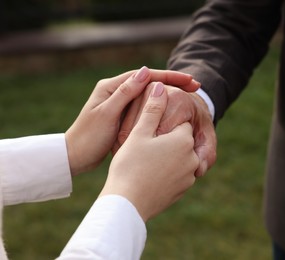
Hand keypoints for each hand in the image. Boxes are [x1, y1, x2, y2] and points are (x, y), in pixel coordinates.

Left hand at [65, 67, 199, 175]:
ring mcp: (120, 103)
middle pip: (150, 82)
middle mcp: (116, 91)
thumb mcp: (107, 114)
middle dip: (173, 82)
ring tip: (189, 95)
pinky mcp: (123, 115)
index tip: (189, 80)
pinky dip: (160, 106)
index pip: (146, 76)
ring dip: (169, 93)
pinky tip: (173, 110)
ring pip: (149, 94)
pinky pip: (145, 106)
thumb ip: (125, 93)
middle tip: (195, 86)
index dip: (169, 77)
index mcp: (111, 86)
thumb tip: (145, 72)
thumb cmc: (89, 137)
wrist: (75, 156)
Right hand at [101, 82, 198, 221]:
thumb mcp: (139, 133)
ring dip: (167, 156)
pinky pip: (176, 175)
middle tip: (145, 145)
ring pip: (179, 158)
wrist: (127, 204)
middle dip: (167, 139)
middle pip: (180, 141)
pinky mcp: (181, 191)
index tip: (150, 128)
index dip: (164, 123)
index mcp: (183, 140)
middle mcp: (191, 158)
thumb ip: (153, 109)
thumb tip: (160, 85)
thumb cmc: (130, 165)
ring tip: (145, 159)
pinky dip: (166, 173)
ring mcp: (188, 177)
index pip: (180, 123)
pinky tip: (149, 174)